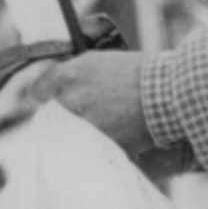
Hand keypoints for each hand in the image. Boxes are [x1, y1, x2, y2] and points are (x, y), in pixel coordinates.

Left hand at [28, 50, 155, 161]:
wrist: (168, 94)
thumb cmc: (139, 72)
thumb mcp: (101, 61)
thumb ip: (76, 74)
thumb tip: (61, 86)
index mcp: (68, 76)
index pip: (39, 90)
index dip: (44, 95)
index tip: (47, 99)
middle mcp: (70, 101)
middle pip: (54, 114)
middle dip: (65, 114)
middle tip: (85, 111)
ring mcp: (83, 126)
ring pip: (72, 133)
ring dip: (83, 131)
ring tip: (107, 123)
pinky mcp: (99, 146)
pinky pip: (92, 147)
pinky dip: (101, 143)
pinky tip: (117, 134)